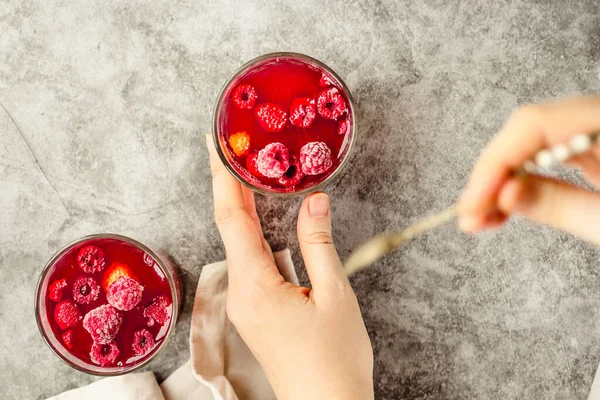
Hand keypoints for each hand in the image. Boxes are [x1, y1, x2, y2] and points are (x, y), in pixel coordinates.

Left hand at [206, 136, 373, 399]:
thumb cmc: (334, 360)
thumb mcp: (334, 295)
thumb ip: (319, 244)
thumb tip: (314, 200)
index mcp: (255, 285)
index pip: (232, 218)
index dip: (222, 178)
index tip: (214, 144)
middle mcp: (241, 293)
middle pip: (229, 226)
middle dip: (229, 184)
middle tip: (233, 147)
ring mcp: (245, 304)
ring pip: (237, 243)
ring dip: (240, 206)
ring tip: (245, 171)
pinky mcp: (254, 311)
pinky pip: (247, 260)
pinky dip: (251, 231)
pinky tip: (259, 217)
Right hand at [459, 96, 599, 243]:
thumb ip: (561, 205)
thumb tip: (503, 197)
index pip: (534, 125)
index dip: (493, 163)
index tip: (471, 203)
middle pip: (529, 131)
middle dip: (493, 174)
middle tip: (471, 216)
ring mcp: (598, 128)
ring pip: (535, 142)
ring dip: (503, 179)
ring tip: (483, 217)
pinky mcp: (599, 146)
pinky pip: (551, 152)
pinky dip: (526, 178)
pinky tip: (507, 203)